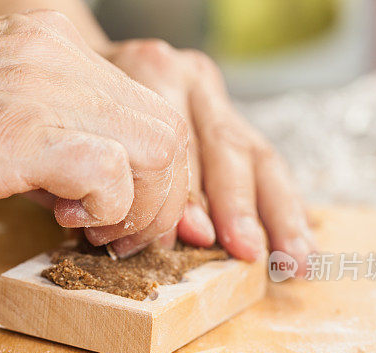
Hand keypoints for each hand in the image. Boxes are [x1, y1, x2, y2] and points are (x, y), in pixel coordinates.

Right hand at [0, 11, 188, 251]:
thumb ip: (45, 134)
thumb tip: (82, 186)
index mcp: (52, 46)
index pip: (145, 106)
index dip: (155, 170)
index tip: (132, 212)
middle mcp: (59, 55)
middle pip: (165, 128)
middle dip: (162, 195)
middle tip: (124, 234)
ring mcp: (46, 88)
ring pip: (156, 148)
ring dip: (140, 207)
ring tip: (96, 232)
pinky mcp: (25, 132)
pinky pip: (109, 173)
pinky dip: (103, 208)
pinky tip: (63, 220)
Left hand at [101, 39, 314, 272]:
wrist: (78, 73)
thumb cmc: (75, 113)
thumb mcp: (86, 139)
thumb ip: (128, 179)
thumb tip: (186, 233)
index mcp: (150, 71)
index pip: (179, 143)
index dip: (189, 197)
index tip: (197, 240)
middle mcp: (188, 76)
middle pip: (226, 146)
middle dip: (239, 205)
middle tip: (248, 250)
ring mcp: (212, 93)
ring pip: (256, 154)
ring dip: (278, 212)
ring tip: (295, 257)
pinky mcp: (226, 112)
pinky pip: (264, 161)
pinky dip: (284, 204)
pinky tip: (301, 239)